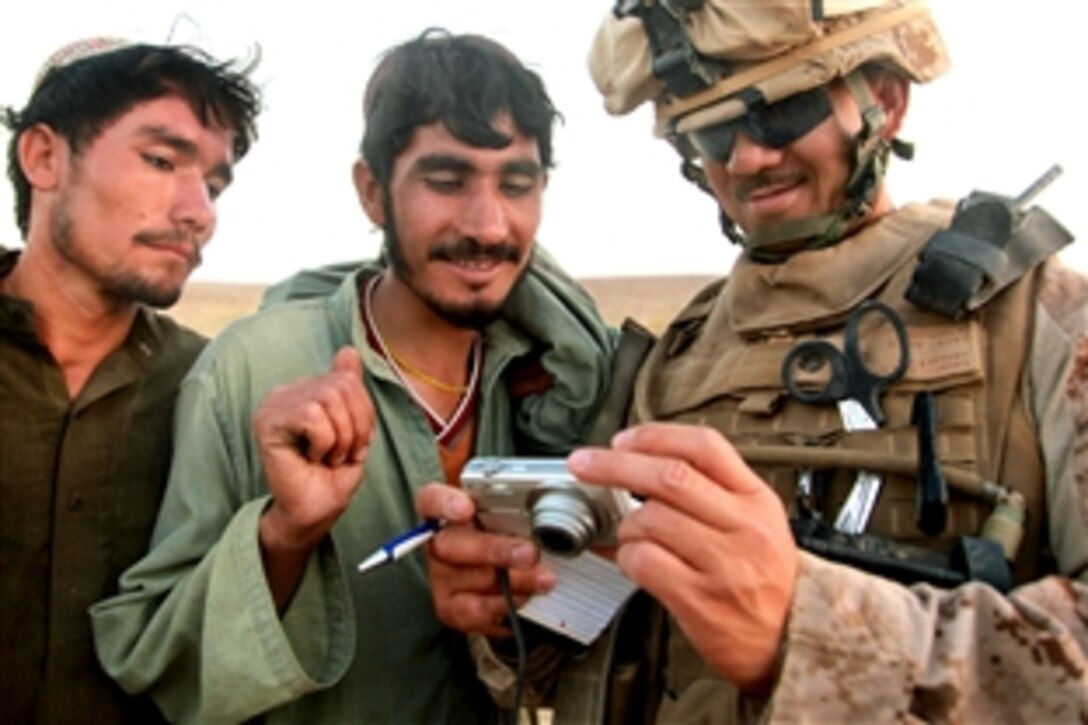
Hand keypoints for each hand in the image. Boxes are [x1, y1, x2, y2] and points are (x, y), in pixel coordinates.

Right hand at [255, 347, 373, 552]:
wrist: (312, 513)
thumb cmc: (331, 476)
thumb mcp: (353, 428)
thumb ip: (349, 389)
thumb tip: (348, 350)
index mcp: (306, 391)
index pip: (348, 380)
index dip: (363, 414)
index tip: (355, 443)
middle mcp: (286, 392)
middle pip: (341, 386)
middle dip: (354, 426)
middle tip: (341, 454)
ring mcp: (274, 405)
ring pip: (328, 398)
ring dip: (340, 437)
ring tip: (327, 457)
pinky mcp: (268, 422)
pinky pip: (311, 414)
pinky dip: (323, 441)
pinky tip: (311, 457)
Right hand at [417, 484, 555, 637]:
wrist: (500, 571)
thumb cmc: (503, 532)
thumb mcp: (508, 508)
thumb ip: (521, 499)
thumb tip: (561, 489)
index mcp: (448, 510)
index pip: (432, 500)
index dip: (445, 503)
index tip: (466, 508)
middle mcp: (439, 543)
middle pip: (452, 544)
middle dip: (495, 550)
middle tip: (529, 553)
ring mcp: (442, 577)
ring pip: (472, 579)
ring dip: (515, 580)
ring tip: (543, 578)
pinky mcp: (451, 607)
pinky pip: (476, 611)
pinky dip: (506, 605)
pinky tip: (525, 597)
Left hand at [566, 422, 796, 691]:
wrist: (793, 639)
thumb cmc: (767, 580)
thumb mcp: (758, 521)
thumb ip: (711, 490)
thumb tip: (641, 463)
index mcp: (756, 499)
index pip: (705, 447)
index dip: (655, 436)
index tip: (623, 439)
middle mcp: (742, 526)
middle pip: (669, 476)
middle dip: (615, 465)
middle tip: (584, 463)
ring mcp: (723, 564)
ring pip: (650, 519)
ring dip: (625, 524)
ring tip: (631, 535)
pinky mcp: (700, 599)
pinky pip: (644, 562)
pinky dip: (626, 557)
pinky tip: (635, 561)